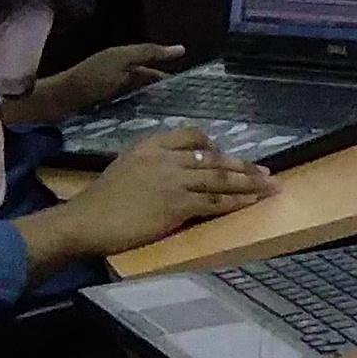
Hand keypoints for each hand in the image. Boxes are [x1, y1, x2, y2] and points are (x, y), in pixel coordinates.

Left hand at [13, 42, 183, 127]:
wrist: (59, 100)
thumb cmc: (91, 79)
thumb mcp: (122, 62)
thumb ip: (149, 54)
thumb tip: (181, 48)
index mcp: (121, 55)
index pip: (151, 54)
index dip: (168, 59)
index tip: (191, 74)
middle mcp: (117, 68)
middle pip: (145, 72)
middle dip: (163, 80)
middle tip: (186, 94)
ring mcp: (110, 85)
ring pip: (138, 87)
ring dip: (153, 94)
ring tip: (172, 106)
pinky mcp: (104, 101)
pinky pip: (129, 100)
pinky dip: (141, 103)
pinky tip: (150, 113)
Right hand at [38, 128, 271, 262]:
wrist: (85, 221)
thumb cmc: (100, 202)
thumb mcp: (126, 168)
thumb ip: (153, 165)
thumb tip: (179, 172)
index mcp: (150, 145)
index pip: (191, 136)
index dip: (214, 145)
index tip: (227, 153)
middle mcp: (166, 158)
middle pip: (214, 158)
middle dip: (244, 165)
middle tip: (266, 170)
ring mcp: (174, 181)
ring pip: (221, 179)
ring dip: (250, 183)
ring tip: (270, 185)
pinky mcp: (178, 204)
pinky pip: (215, 202)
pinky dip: (237, 202)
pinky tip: (252, 202)